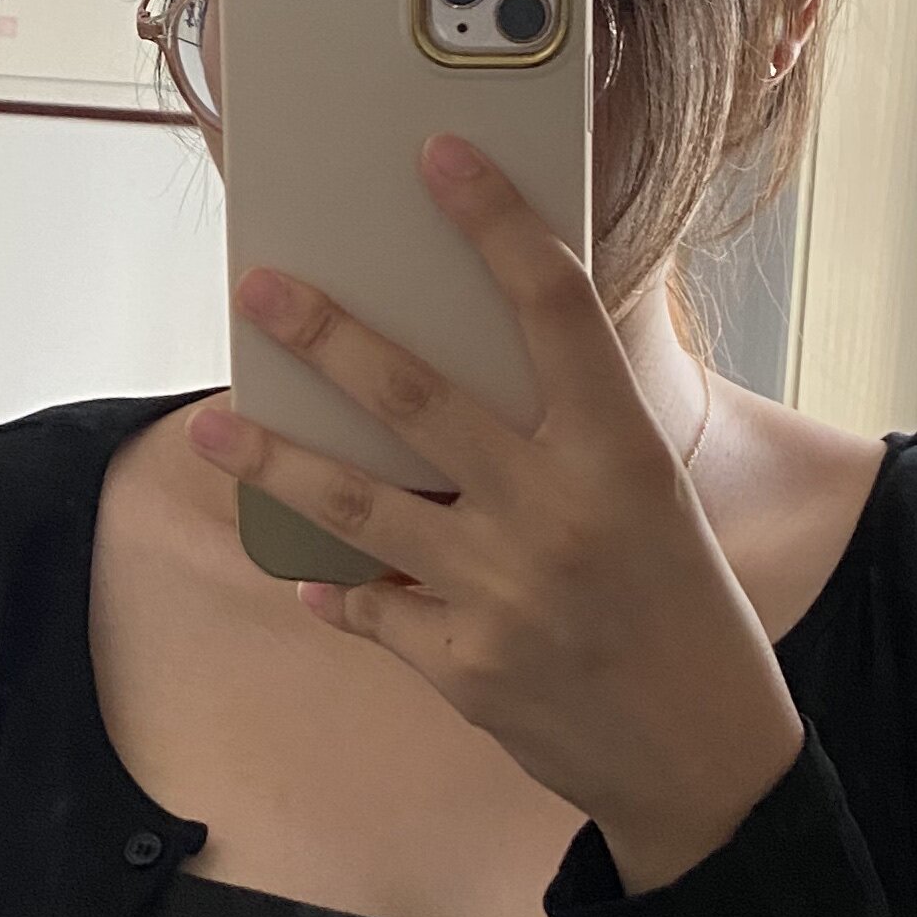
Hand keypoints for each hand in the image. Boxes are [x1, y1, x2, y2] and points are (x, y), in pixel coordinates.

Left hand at [191, 135, 803, 891]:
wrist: (703, 759)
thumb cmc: (682, 609)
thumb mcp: (651, 500)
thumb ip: (570, 436)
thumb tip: (464, 368)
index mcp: (621, 454)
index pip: (556, 310)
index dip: (497, 225)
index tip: (442, 156)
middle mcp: (556, 512)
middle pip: (417, 398)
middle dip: (327, 336)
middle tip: (261, 286)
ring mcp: (500, 592)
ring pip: (356, 504)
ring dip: (274, 460)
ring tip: (213, 424)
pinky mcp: (461, 664)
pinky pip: (367, 607)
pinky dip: (333, 588)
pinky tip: (300, 570)